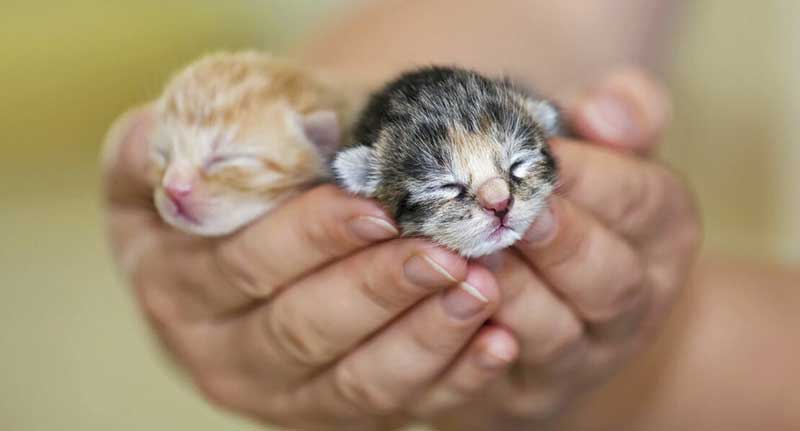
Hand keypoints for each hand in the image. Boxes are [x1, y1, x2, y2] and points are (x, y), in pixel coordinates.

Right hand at [103, 107, 523, 429]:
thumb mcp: (192, 148)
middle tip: (446, 252)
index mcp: (175, 277)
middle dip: (377, 290)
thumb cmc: (241, 172)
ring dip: (423, 337)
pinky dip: (451, 377)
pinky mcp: (333, 408)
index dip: (310, 239)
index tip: (376, 208)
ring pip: (353, 381)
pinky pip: (394, 405)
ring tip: (480, 290)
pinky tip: (497, 341)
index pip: (245, 264)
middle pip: (301, 328)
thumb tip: (175, 154)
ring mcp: (280, 390)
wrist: (261, 224)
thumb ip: (173, 143)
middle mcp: (219, 348)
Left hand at [431, 69, 700, 429]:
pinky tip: (445, 305)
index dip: (589, 175)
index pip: (640, 199)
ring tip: (462, 250)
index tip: (536, 151)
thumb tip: (603, 109)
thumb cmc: (579, 207)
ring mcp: (587, 355)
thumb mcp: (610, 154)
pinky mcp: (535, 391)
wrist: (572, 307)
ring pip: (556, 332)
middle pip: (608, 277)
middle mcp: (636, 301)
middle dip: (555, 239)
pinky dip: (476, 345)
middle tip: (501, 205)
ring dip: (509, 290)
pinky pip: (508, 377)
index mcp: (662, 232)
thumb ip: (620, 115)